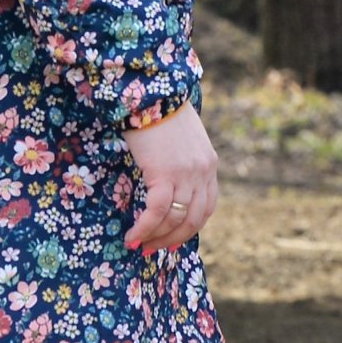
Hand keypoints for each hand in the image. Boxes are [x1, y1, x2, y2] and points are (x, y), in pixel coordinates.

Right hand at [124, 103, 219, 253]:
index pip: (207, 207)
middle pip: (194, 219)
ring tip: (139, 245)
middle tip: (154, 249)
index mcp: (209, 165)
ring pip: (176, 219)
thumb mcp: (182, 141)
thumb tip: (167, 184)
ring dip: (157, 237)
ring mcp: (187, 174)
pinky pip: (158, 211)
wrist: (153, 94)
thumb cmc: (160, 113)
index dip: (190, 227)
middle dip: (173, 239)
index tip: (173, 238)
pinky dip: (145, 227)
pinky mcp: (166, 173)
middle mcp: (203, 172)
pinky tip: (132, 235)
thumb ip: (182, 163)